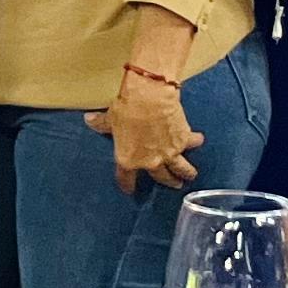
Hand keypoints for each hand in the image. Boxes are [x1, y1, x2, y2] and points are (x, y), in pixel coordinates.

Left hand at [86, 73, 203, 191]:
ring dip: (186, 173)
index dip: (127, 185)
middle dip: (168, 181)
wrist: (150, 97)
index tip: (130, 190)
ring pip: (181, 169)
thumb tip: (89, 120)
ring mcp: (169, 153)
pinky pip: (191, 144)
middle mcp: (151, 161)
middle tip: (174, 184)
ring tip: (189, 175)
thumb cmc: (127, 108)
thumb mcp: (110, 118)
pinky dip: (194, 141)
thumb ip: (101, 124)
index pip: (126, 179)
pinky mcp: (183, 141)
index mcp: (128, 160)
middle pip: (161, 177)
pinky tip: (198, 140)